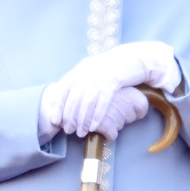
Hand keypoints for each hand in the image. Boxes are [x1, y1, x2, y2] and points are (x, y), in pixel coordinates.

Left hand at [51, 41, 180, 137]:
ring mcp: (101, 76)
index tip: (56, 120)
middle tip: (68, 130)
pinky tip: (93, 126)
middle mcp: (88, 71)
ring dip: (82, 120)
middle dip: (70, 116)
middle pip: (74, 97)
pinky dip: (96, 115)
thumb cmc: (113, 67)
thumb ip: (81, 80)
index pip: (64, 88)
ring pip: (87, 102)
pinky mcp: (114, 81)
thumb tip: (68, 99)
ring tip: (80, 132)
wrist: (133, 57)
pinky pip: (102, 101)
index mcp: (81, 68)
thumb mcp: (94, 69)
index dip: (58, 105)